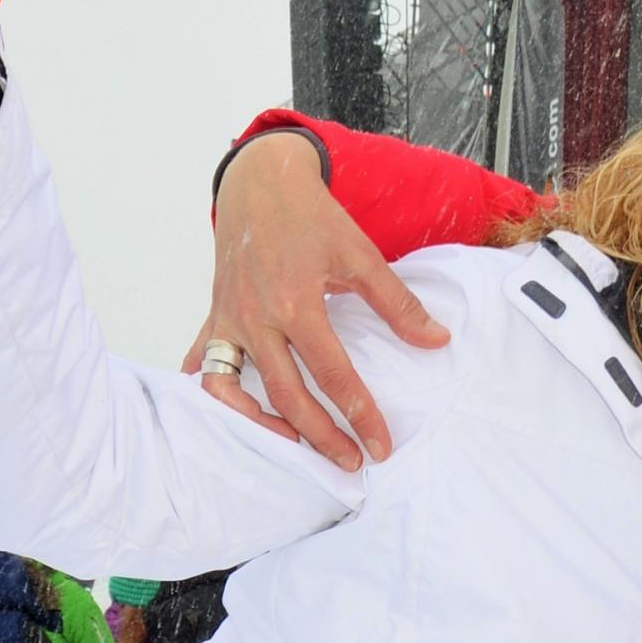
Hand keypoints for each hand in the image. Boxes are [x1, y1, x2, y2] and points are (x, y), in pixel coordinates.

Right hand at [189, 131, 446, 468]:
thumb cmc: (310, 216)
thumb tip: (437, 341)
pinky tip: (234, 415)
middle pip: (285, 395)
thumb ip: (397, 304)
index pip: (332, 374)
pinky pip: (204, 363)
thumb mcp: (361, 253)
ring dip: (260, 425)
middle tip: (349, 461)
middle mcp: (256, 317)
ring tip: (293, 447)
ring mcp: (229, 318)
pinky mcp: (215, 314)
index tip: (379, 445)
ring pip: (232, 390)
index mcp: (295, 303)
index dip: (360, 415)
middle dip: (319, 436)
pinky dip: (212, 392)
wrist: (259, 181)